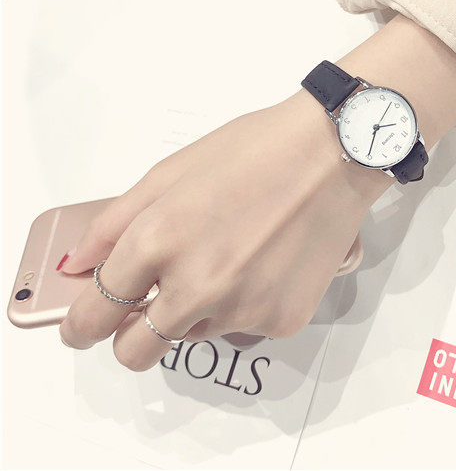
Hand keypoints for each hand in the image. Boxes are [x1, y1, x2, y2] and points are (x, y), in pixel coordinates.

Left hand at [59, 14, 455, 370]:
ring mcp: (242, 310)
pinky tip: (266, 262)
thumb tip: (76, 267)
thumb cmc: (252, 151)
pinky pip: (245, 327)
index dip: (82, 324)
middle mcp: (196, 287)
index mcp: (158, 242)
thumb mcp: (170, 172)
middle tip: (150, 304)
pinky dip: (246, 303)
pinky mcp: (282, 321)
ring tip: (230, 257)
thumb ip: (113, 224)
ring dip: (196, 309)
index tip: (84, 327)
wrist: (332, 153)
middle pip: (135, 352)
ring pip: (194, 335)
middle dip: (132, 335)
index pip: (96, 312)